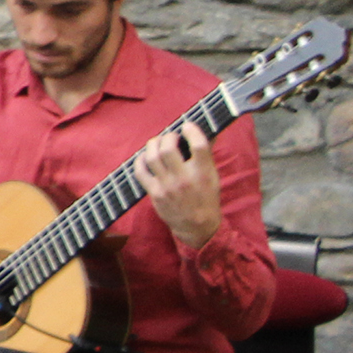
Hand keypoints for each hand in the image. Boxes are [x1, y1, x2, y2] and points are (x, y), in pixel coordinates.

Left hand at [135, 120, 223, 248]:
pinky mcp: (155, 194)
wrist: (197, 227)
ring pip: (152, 157)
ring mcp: (167, 187)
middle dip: (167, 137)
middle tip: (170, 137)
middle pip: (169, 148)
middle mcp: (185, 179)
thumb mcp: (213, 177)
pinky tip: (145, 157)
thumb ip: (206, 155)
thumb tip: (205, 132)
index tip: (187, 125)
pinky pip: (140, 171)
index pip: (198, 145)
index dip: (191, 130)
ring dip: (153, 144)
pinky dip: (140, 160)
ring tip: (158, 143)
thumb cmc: (206, 198)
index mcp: (204, 173)